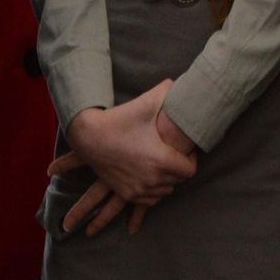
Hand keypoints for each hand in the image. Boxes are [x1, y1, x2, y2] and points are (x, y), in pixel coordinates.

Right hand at [56, 80, 196, 232]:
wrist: (88, 135)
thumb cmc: (120, 118)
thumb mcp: (147, 102)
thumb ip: (169, 91)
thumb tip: (184, 81)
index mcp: (160, 160)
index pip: (190, 170)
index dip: (191, 158)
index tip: (185, 148)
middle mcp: (150, 179)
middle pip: (178, 180)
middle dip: (179, 167)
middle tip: (174, 152)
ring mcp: (137, 189)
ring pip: (164, 191)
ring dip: (167, 179)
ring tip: (163, 162)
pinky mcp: (125, 193)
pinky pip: (149, 199)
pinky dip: (153, 190)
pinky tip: (151, 175)